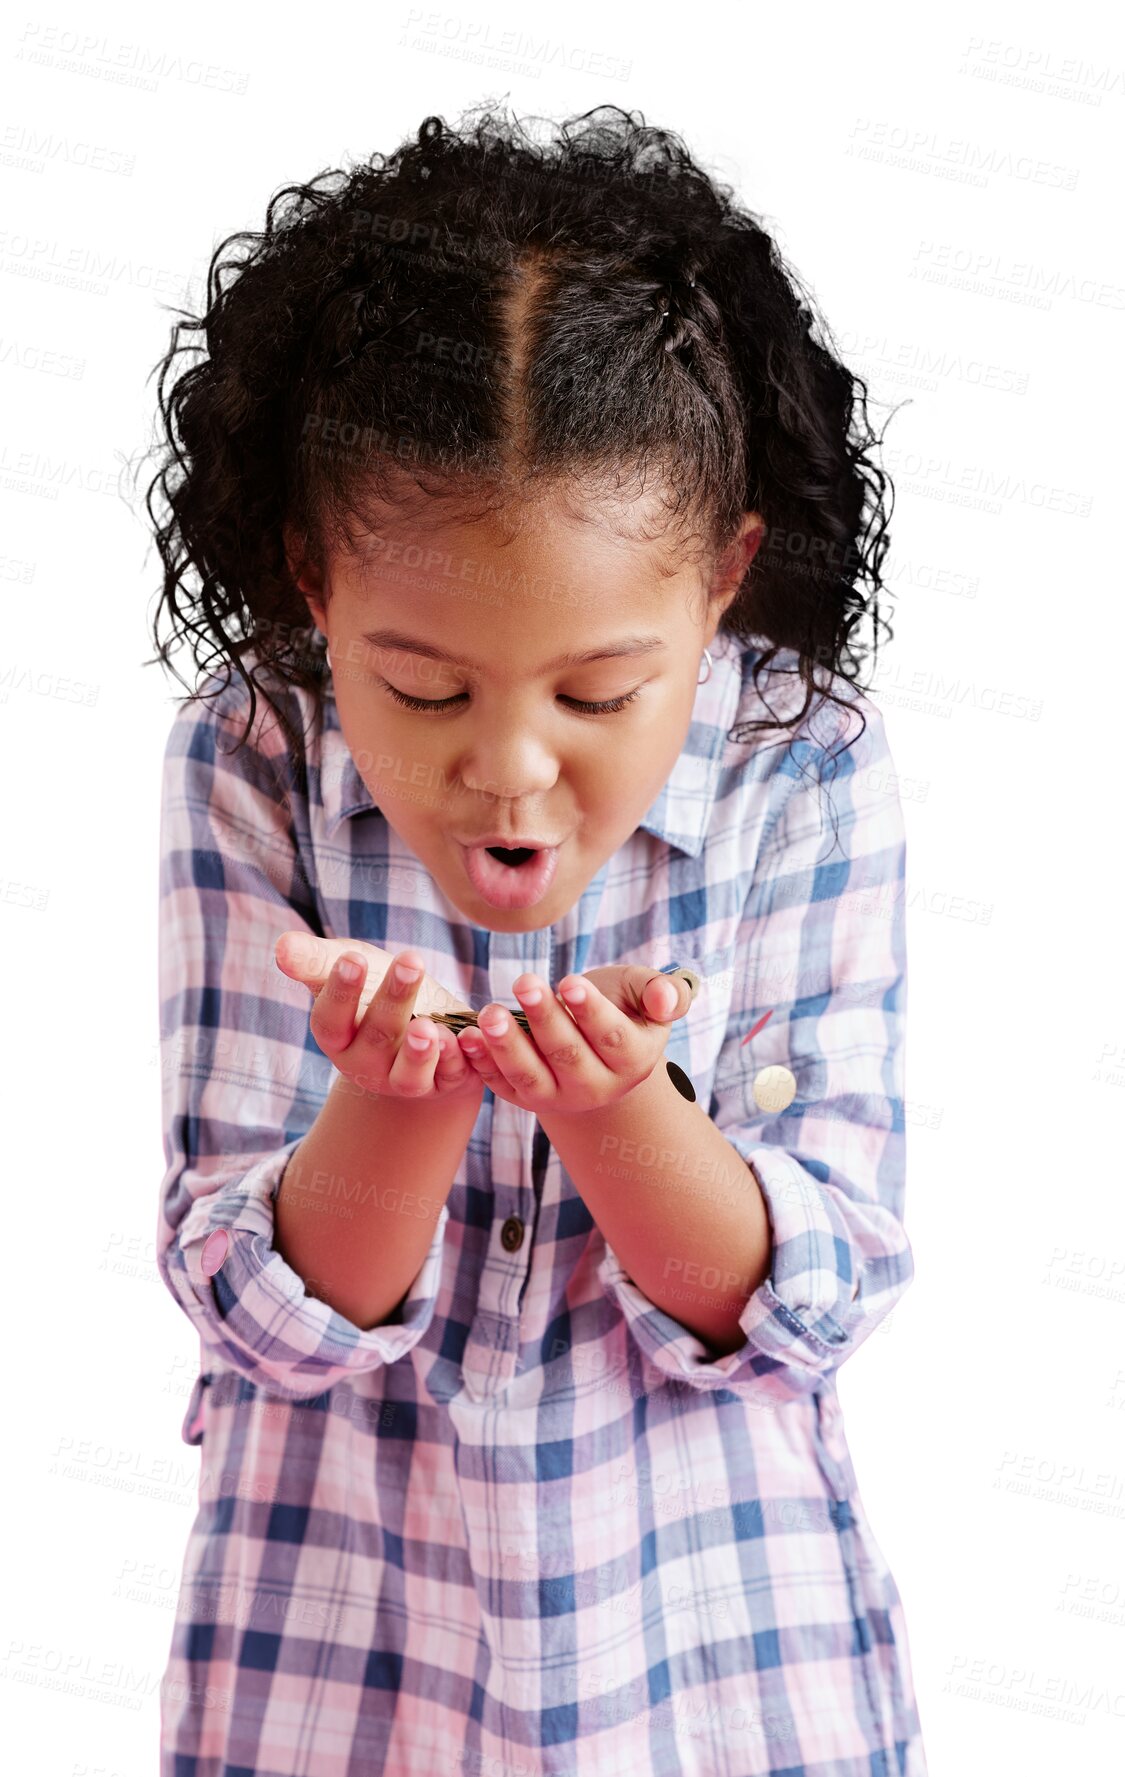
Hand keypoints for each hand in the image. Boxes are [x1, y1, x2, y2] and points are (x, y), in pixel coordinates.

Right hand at [275, 932, 481, 1104]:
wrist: (424, 1019)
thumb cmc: (374, 989)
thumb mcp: (349, 967)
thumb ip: (316, 960)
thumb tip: (282, 947)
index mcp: (337, 1036)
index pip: (330, 1020)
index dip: (340, 992)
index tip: (352, 958)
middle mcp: (365, 1064)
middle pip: (376, 1035)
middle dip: (393, 998)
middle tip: (410, 960)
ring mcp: (402, 1079)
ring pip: (408, 1073)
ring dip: (418, 1051)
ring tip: (427, 1027)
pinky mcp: (441, 1083)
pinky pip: (448, 1078)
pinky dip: (456, 1062)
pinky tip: (463, 1039)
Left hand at [456, 964, 695, 1115]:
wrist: (594, 1046)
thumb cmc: (621, 1008)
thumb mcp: (644, 995)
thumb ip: (663, 992)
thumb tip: (666, 997)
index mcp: (633, 1062)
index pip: (613, 1038)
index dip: (591, 1011)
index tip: (569, 980)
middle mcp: (597, 1087)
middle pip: (569, 1054)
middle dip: (544, 1018)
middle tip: (523, 980)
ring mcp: (559, 1098)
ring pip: (531, 1076)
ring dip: (506, 1045)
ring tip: (489, 1012)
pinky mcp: (526, 1099)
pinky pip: (501, 1084)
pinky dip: (481, 1062)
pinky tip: (464, 1036)